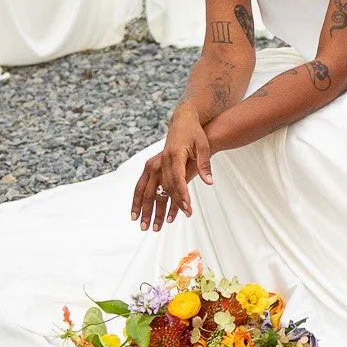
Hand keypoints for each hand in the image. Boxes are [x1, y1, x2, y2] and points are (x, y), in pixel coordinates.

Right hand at [130, 108, 211, 231]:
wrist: (183, 120)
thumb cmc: (195, 133)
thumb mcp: (203, 146)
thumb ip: (204, 164)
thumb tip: (209, 182)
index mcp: (175, 155)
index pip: (177, 178)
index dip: (181, 194)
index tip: (187, 208)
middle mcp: (162, 160)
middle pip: (162, 187)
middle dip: (165, 206)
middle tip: (167, 223)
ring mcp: (156, 163)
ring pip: (149, 188)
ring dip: (145, 207)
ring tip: (144, 225)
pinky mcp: (154, 165)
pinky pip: (145, 185)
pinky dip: (140, 199)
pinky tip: (138, 212)